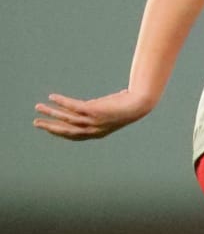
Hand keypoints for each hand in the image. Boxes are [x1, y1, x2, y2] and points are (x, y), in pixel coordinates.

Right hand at [34, 88, 155, 140]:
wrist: (138, 104)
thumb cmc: (127, 106)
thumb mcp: (110, 110)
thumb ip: (100, 109)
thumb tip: (96, 102)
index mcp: (96, 133)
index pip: (74, 136)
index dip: (60, 133)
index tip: (49, 128)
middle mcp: (92, 130)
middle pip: (65, 130)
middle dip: (49, 126)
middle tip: (36, 122)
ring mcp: (92, 121)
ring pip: (66, 118)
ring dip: (50, 113)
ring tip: (38, 107)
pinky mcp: (92, 110)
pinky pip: (72, 106)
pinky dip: (61, 102)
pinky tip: (52, 97)